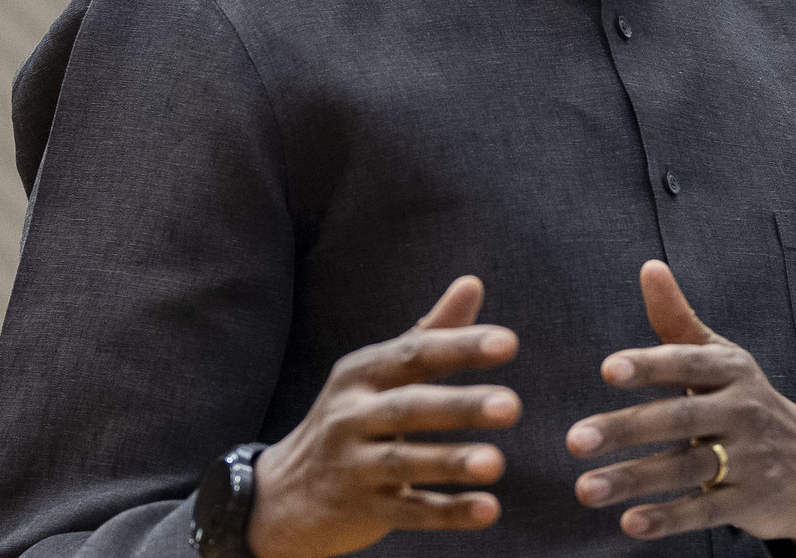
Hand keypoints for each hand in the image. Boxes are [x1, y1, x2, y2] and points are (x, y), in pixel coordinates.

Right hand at [248, 276, 520, 557]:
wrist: (281, 493)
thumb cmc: (351, 417)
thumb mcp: (379, 372)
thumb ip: (430, 332)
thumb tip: (473, 282)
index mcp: (362, 373)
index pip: (415, 354)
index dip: (461, 346)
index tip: (509, 343)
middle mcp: (351, 416)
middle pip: (409, 407)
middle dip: (461, 405)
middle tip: (513, 406)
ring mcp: (352, 466)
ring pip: (405, 462)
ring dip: (451, 462)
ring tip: (497, 462)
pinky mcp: (358, 510)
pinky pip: (406, 512)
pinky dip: (447, 513)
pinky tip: (488, 509)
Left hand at [567, 261, 795, 555]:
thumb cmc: (746, 401)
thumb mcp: (719, 358)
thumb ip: (677, 319)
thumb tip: (648, 267)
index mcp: (730, 370)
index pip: (687, 363)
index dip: (649, 365)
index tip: (607, 370)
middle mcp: (742, 410)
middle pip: (680, 418)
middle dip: (626, 428)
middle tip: (574, 439)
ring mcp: (748, 458)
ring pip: (687, 468)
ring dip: (634, 479)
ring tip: (584, 489)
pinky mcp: (749, 501)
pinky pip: (706, 510)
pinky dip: (669, 518)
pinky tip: (630, 522)